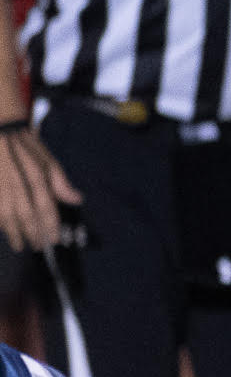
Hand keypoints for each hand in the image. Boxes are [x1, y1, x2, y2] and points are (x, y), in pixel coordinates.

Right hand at [0, 125, 79, 253]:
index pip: (44, 207)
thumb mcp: (47, 160)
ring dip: (12, 232)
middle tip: (37, 247)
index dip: (50, 225)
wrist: (0, 129)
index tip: (53, 240)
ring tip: (19, 244)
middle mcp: (16, 183)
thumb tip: (77, 200)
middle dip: (31, 234)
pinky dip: (0, 221)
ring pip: (4, 215)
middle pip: (24, 215)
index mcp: (35, 176)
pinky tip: (4, 229)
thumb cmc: (26, 146)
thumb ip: (60, 183)